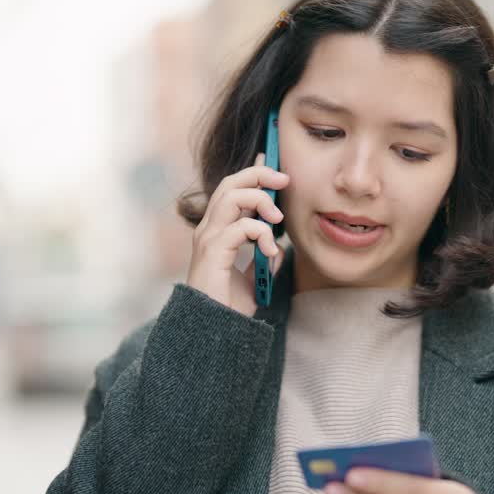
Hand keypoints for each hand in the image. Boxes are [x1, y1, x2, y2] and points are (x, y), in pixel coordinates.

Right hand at [185, 154, 288, 315]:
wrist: (216, 332)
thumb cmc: (229, 306)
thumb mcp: (254, 278)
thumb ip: (263, 259)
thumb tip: (279, 248)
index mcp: (216, 231)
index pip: (231, 188)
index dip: (252, 171)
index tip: (272, 162)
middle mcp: (208, 230)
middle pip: (230, 182)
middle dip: (259, 174)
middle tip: (285, 181)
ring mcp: (208, 239)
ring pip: (232, 196)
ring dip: (261, 201)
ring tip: (277, 221)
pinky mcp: (213, 253)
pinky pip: (241, 227)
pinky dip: (262, 234)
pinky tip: (270, 252)